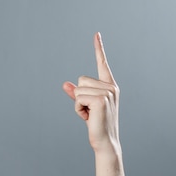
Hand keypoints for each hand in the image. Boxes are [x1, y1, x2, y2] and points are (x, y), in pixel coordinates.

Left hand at [62, 32, 119, 153]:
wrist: (104, 142)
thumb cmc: (96, 125)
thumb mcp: (85, 107)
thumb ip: (76, 94)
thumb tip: (64, 84)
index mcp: (109, 85)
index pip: (102, 63)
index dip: (98, 48)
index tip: (96, 34)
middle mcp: (110, 87)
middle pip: (81, 79)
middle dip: (79, 96)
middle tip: (90, 111)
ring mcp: (107, 92)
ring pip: (78, 90)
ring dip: (78, 104)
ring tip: (90, 115)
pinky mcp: (100, 100)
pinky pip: (78, 98)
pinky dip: (78, 109)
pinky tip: (88, 117)